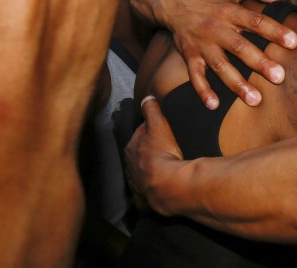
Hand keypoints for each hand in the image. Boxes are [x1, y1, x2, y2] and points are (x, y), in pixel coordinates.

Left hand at [125, 96, 182, 213]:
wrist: (167, 185)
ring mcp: (136, 184)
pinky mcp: (144, 200)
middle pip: (139, 155)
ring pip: (141, 174)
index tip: (160, 131)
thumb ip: (151, 110)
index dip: (149, 132)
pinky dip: (149, 193)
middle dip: (147, 152)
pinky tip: (157, 192)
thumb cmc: (162, 153)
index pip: (139, 135)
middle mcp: (129, 167)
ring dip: (149, 171)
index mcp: (130, 148)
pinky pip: (145, 195)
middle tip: (164, 149)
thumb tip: (146, 97)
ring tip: (164, 169)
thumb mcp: (158, 125)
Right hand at [130, 0, 296, 108]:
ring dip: (237, 84)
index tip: (294, 42)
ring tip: (255, 100)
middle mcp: (217, 29)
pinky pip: (195, 76)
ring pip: (221, 66)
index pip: (256, 21)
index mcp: (230, 11)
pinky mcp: (190, 56)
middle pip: (240, 48)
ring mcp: (202, 44)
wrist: (171, 0)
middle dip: (259, 63)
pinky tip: (214, 105)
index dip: (275, 31)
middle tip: (279, 77)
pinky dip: (203, 90)